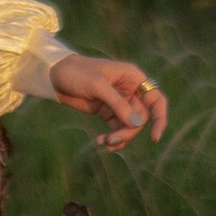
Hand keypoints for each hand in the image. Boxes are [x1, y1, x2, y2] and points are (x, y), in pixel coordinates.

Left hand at [51, 52, 167, 150]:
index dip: (160, 118)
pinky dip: (113, 138)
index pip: (156, 99)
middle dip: (128, 131)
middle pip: (140, 118)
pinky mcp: (107, 112)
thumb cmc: (78, 73)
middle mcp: (130, 91)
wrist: (55, 76)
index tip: (154, 137)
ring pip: (129, 126)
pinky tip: (101, 142)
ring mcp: (119, 103)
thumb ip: (118, 104)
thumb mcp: (98, 86)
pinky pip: (117, 129)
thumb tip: (137, 124)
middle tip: (111, 139)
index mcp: (133, 78)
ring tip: (104, 142)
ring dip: (120, 137)